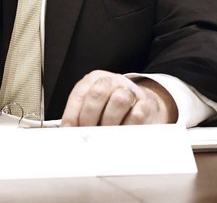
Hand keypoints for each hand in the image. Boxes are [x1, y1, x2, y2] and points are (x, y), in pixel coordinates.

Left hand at [61, 70, 176, 126]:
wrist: (143, 107)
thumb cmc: (112, 111)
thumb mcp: (94, 109)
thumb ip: (80, 118)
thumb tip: (69, 136)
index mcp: (95, 80)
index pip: (79, 94)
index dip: (72, 114)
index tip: (70, 131)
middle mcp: (113, 81)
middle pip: (98, 92)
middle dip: (89, 117)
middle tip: (87, 134)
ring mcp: (132, 91)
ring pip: (119, 99)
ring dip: (110, 121)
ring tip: (105, 136)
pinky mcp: (148, 104)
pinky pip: (137, 114)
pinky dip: (127, 127)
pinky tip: (121, 135)